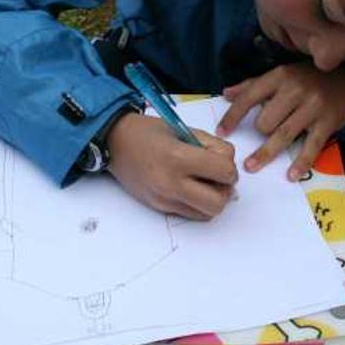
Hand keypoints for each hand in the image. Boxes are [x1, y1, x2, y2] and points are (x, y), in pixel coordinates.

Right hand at [107, 113, 237, 220]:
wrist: (115, 143)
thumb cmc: (148, 132)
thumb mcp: (184, 130)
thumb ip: (210, 146)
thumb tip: (228, 164)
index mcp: (178, 157)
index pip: (224, 172)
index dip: (229, 165)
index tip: (220, 158)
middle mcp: (171, 183)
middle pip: (219, 201)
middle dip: (225, 188)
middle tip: (217, 175)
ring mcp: (164, 199)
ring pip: (208, 213)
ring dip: (213, 199)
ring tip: (204, 182)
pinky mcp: (160, 208)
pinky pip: (192, 214)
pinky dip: (198, 204)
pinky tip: (191, 188)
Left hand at [216, 63, 344, 180]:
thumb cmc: (306, 78)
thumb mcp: (280, 75)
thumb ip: (252, 85)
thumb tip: (226, 94)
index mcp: (279, 77)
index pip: (249, 98)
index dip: (233, 116)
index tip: (221, 132)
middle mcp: (295, 91)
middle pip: (266, 120)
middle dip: (259, 131)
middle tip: (260, 134)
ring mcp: (312, 108)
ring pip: (283, 135)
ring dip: (266, 153)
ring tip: (251, 166)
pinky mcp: (327, 123)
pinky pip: (311, 147)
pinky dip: (301, 163)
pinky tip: (291, 175)